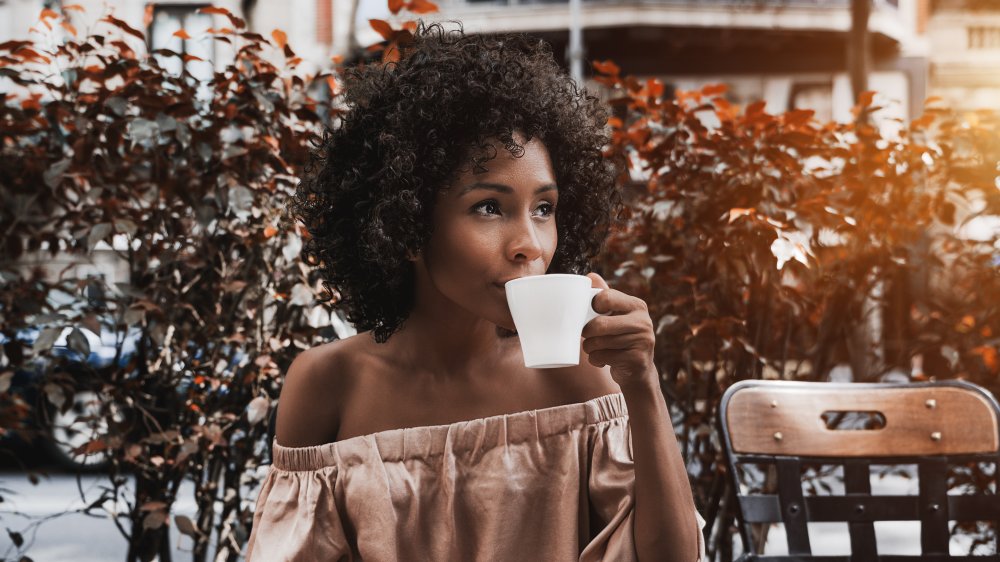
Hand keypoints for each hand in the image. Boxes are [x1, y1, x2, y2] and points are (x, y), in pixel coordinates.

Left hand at [582, 272, 657, 389]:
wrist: (637, 370)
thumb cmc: (620, 338)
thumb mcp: (616, 316)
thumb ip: (605, 296)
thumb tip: (590, 276)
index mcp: (637, 305)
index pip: (606, 297)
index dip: (592, 306)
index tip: (591, 313)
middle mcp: (643, 321)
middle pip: (599, 324)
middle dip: (586, 332)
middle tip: (586, 335)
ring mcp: (642, 341)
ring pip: (598, 342)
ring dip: (589, 348)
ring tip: (595, 348)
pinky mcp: (636, 360)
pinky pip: (602, 357)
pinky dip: (595, 360)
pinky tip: (603, 360)